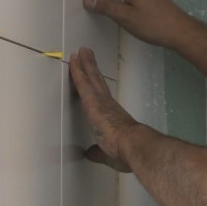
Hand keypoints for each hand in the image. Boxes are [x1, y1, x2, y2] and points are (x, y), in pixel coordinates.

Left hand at [69, 48, 136, 171]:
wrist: (134, 146)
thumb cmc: (126, 152)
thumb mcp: (108, 153)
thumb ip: (97, 152)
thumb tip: (90, 154)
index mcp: (112, 116)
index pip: (102, 97)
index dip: (97, 85)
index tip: (94, 76)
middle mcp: (107, 104)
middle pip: (97, 81)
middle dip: (91, 68)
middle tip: (87, 54)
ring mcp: (101, 101)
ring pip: (90, 78)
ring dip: (85, 64)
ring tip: (80, 51)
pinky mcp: (93, 101)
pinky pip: (83, 83)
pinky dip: (77, 71)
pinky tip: (73, 60)